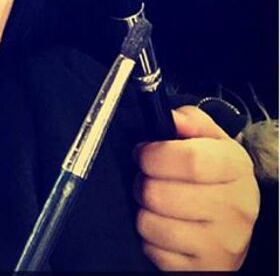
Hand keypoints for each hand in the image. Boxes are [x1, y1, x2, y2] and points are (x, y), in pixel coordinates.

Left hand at [134, 105, 259, 270]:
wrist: (230, 226)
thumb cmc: (214, 179)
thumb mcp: (209, 140)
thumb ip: (189, 121)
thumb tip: (172, 117)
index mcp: (236, 169)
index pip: (190, 160)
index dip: (154, 154)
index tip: (143, 153)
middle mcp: (236, 208)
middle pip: (160, 193)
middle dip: (142, 181)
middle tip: (150, 178)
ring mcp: (221, 244)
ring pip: (149, 222)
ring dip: (143, 209)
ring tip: (158, 202)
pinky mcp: (203, 269)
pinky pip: (152, 249)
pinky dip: (150, 238)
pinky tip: (166, 226)